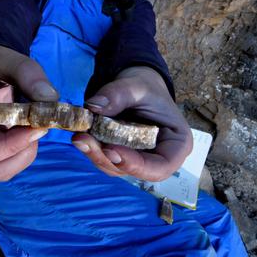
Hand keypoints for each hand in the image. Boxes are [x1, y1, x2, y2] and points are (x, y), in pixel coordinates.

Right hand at [0, 46, 58, 181]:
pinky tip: (28, 132)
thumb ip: (25, 71)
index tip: (37, 128)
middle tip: (40, 128)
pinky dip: (23, 154)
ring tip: (34, 128)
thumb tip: (49, 99)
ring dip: (23, 155)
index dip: (7, 146)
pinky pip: (5, 167)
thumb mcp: (2, 57)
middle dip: (18, 152)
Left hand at [72, 66, 191, 180]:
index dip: (136, 166)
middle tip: (84, 141)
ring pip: (115, 167)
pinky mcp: (119, 155)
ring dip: (95, 154)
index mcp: (177, 144)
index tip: (111, 150)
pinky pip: (105, 158)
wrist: (136, 85)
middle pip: (134, 170)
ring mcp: (138, 159)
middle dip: (106, 158)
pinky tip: (81, 135)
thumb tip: (93, 106)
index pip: (161, 167)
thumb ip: (118, 94)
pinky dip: (91, 149)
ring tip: (79, 136)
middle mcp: (159, 157)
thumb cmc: (146, 86)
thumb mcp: (136, 85)